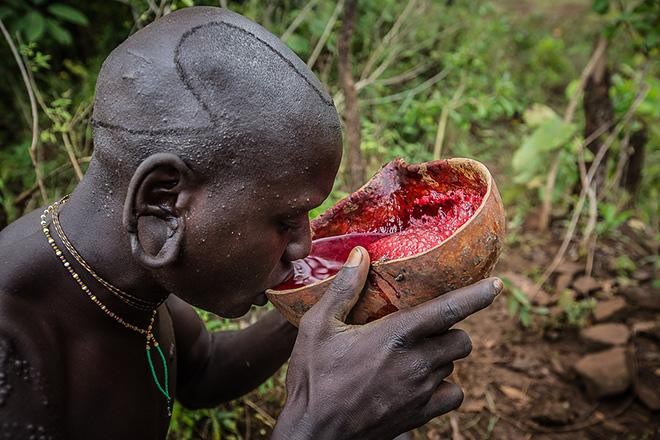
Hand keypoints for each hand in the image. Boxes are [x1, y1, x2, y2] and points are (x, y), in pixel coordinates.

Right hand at [272, 246, 502, 439]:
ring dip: (443, 356)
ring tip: (415, 353)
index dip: (476, 295)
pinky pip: (453, 396)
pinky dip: (446, 387)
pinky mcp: (419, 415)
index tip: (496, 285)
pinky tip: (424, 381)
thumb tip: (360, 254)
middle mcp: (416, 363)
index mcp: (395, 336)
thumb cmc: (313, 377)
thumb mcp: (318, 326)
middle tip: (425, 327)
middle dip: (450, 329)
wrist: (313, 431)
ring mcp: (420, 392)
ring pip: (454, 366)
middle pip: (460, 339)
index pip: (448, 310)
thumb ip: (344, 288)